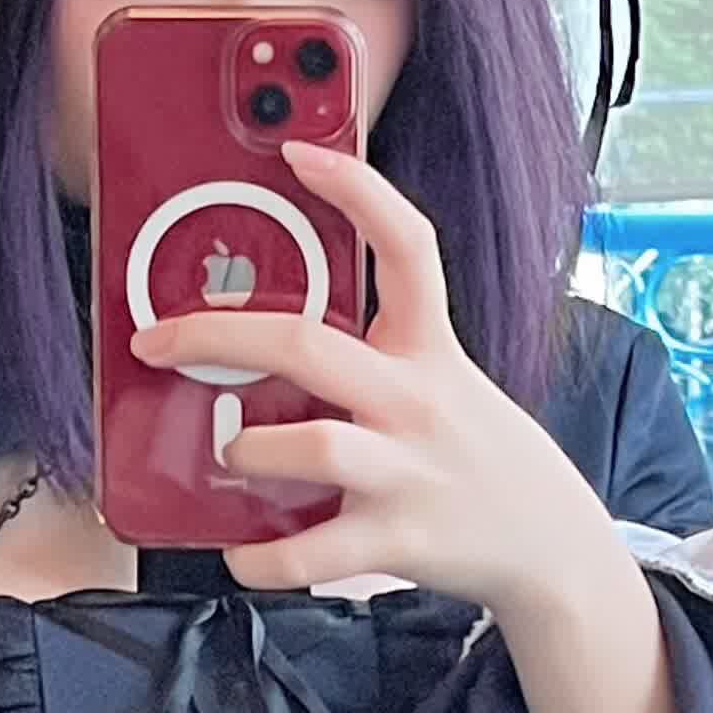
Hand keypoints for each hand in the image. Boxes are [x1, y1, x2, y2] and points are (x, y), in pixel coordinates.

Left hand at [131, 141, 621, 624]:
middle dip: (215, 334)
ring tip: (232, 455)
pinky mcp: (398, 541)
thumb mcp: (449, 383)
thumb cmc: (482, 459)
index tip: (299, 155)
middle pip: (307, 346)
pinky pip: (309, 551)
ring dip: (247, 448)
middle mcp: (418, 402)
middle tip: (158, 339)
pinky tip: (241, 550)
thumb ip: (380, 355)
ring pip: (311, 445)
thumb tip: (272, 338)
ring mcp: (407, 472)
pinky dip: (260, 557)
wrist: (554, 548)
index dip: (356, 191)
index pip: (407, 246)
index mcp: (430, 351)